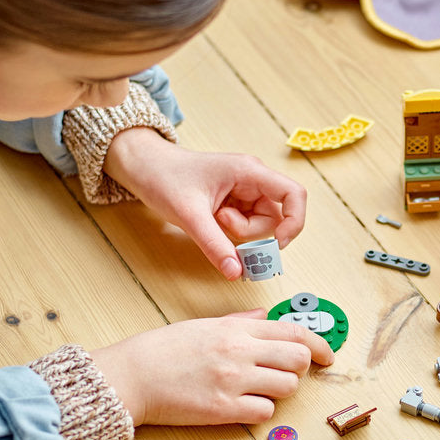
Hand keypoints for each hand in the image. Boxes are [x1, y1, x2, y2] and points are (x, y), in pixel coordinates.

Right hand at [89, 310, 333, 426]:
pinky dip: (261, 411)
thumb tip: (266, 317)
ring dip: (280, 391)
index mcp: (238, 329)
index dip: (320, 344)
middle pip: (298, 360)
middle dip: (301, 369)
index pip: (295, 332)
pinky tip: (245, 406)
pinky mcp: (223, 409)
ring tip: (259, 389)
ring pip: (287, 387)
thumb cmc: (165, 350)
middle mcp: (240, 352)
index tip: (327, 355)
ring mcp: (234, 381)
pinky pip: (265, 413)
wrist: (132, 374)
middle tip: (287, 374)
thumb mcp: (206, 325)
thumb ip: (242, 322)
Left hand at [104, 129, 305, 279]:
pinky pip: (248, 226)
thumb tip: (236, 272)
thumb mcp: (189, 215)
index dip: (295, 221)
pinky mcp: (238, 203)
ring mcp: (247, 192)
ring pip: (262, 225)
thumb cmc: (165, 177)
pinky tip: (212, 221)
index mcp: (250, 172)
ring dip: (240, 233)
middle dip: (251, 232)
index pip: (294, 194)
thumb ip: (215, 245)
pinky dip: (232, 232)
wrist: (145, 167)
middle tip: (221, 226)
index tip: (278, 244)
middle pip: (276, 217)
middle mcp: (254, 180)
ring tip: (212, 220)